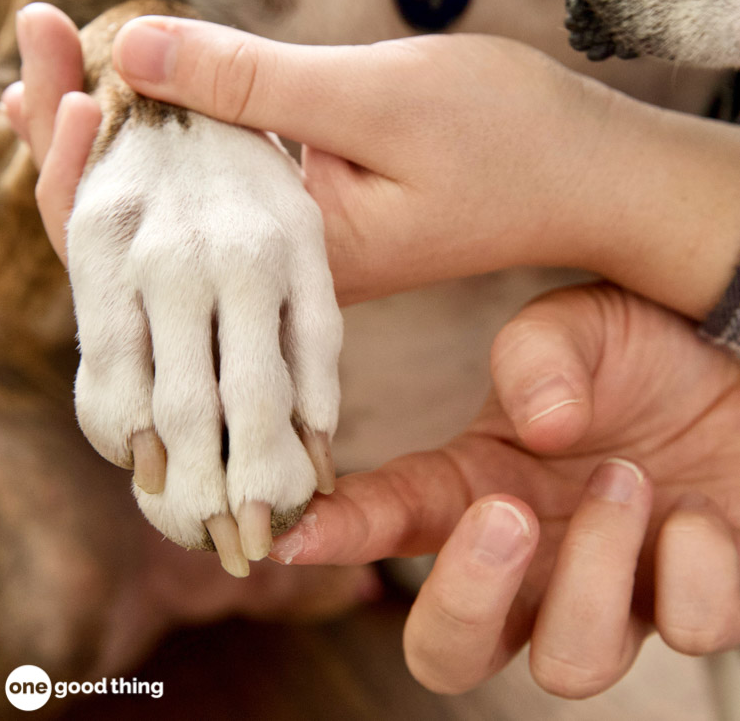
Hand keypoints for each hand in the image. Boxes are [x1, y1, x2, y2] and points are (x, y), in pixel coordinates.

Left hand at [6, 3, 739, 314]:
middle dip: (78, 139)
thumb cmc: (506, 143)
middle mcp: (280, 270)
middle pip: (145, 226)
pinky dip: (177, 130)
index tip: (53, 74)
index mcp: (290, 262)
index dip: (79, 161)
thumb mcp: (374, 100)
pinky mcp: (313, 213)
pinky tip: (143, 91)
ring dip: (119, 132)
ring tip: (56, 63)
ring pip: (180, 203)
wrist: (583, 173)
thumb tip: (137, 48)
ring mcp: (296, 244)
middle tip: (34, 48)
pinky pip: (221, 183)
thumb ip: (254, 84)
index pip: (145, 240)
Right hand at [266, 283, 739, 695]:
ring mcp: (610, 593)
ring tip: (629, 478)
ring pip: (569, 664)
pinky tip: (700, 509)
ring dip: (597, 568)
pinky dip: (695, 567)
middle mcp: (531, 557)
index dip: (339, 535)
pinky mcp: (693, 604)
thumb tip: (540, 430)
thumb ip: (537, 358)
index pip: (390, 520)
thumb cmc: (640, 350)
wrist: (736, 355)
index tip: (294, 537)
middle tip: (505, 513)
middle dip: (465, 598)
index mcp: (477, 484)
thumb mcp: (577, 327)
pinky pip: (686, 628)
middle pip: (449, 653)